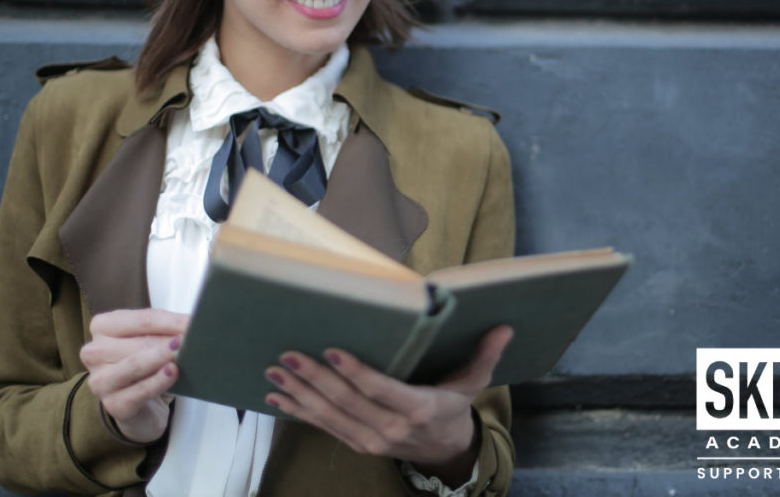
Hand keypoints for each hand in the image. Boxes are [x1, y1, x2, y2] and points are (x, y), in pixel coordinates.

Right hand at [80, 308, 189, 443]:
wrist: (142, 405)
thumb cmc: (147, 365)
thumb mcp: (153, 339)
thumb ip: (167, 329)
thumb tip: (195, 323)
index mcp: (103, 326)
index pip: (143, 320)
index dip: (172, 321)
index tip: (196, 322)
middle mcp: (95, 352)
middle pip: (140, 342)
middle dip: (170, 341)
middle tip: (197, 339)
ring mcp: (100, 380)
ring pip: (135, 365)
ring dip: (163, 358)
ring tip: (184, 352)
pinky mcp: (113, 404)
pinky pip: (139, 391)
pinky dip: (158, 381)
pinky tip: (173, 373)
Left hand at [264, 325, 512, 486]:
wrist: (446, 453)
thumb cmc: (454, 407)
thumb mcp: (472, 383)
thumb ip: (484, 356)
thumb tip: (504, 327)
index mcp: (418, 409)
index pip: (381, 390)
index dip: (355, 372)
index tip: (332, 350)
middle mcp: (390, 428)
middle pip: (347, 402)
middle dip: (315, 378)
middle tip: (290, 354)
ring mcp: (370, 440)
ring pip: (329, 416)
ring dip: (300, 393)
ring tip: (275, 371)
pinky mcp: (356, 443)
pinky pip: (323, 427)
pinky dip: (298, 411)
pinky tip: (276, 395)